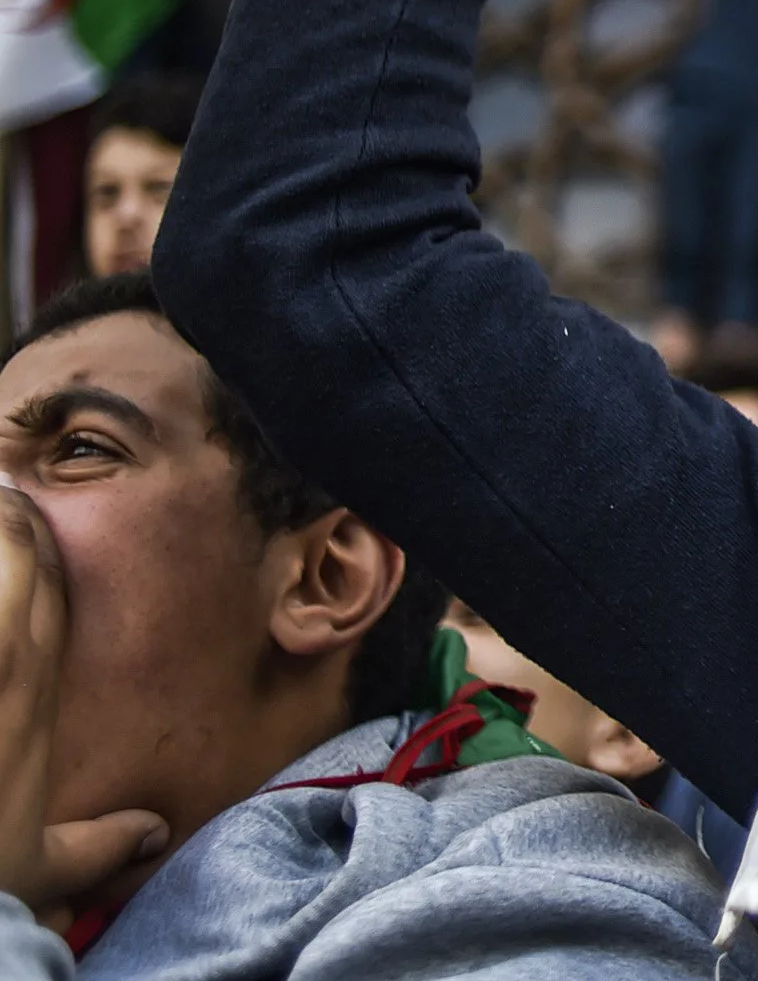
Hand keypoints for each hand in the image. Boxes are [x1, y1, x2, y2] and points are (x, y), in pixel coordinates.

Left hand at [0, 485, 165, 924]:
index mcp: (36, 692)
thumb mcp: (41, 863)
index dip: (28, 539)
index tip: (16, 503)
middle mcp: (6, 665)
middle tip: (1, 487)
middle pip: (12, 561)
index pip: (43, 592)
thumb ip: (97, 842)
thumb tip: (149, 834)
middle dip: (4, 519)